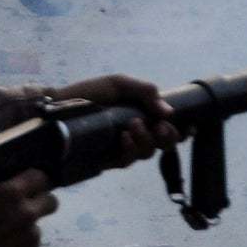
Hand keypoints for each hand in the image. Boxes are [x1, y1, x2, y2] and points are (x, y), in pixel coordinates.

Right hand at [0, 168, 57, 246]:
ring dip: (26, 228)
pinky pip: (31, 245)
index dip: (36, 181)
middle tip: (28, 208)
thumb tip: (5, 183)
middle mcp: (27, 211)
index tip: (31, 185)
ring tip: (5, 236)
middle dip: (42, 203)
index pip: (40, 177)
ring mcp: (32, 234)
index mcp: (11, 192)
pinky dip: (21, 246)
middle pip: (52, 201)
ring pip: (38, 225)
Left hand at [52, 73, 178, 167]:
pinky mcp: (106, 160)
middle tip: (161, 126)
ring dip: (146, 141)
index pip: (168, 125)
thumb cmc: (87, 94)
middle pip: (163, 143)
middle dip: (168, 137)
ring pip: (147, 154)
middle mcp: (134, 133)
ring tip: (133, 126)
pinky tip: (124, 138)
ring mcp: (121, 148)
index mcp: (140, 114)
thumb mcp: (118, 84)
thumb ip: (145, 92)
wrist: (56, 108)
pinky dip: (130, 150)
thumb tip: (168, 111)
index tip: (190, 126)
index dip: (182, 129)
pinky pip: (126, 161)